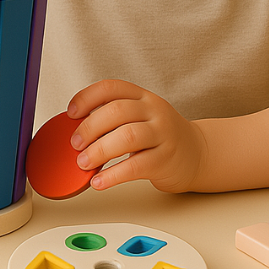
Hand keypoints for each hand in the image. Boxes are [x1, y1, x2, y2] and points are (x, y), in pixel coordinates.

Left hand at [66, 79, 206, 193]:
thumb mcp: (141, 117)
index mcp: (143, 97)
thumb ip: (114, 118)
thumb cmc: (160, 136)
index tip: (70, 113)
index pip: (111, 88)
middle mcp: (154, 111)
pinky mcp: (166, 160)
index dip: (87, 97)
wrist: (197, 154)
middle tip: (75, 144)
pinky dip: (113, 175)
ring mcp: (163, 134)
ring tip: (83, 163)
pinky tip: (99, 181)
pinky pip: (136, 166)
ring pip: (127, 136)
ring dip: (99, 150)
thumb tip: (75, 131)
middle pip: (116, 111)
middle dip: (89, 128)